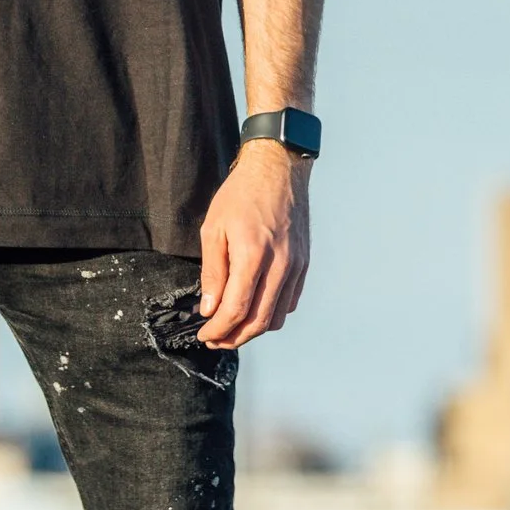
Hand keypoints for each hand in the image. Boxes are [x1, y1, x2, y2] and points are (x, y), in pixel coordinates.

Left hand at [196, 143, 310, 347]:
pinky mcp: (304, 264)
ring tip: (232, 329)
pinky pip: (289, 302)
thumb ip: (213, 272)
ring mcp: (296, 265)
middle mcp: (280, 264)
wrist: (278, 170)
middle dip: (234, 337)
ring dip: (253, 330)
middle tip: (215, 339)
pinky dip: (271, 314)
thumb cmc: (241, 195)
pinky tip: (254, 309)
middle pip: (259, 320)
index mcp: (254, 254)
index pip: (236, 309)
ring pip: (277, 316)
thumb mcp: (214, 229)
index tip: (204, 335)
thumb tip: (209, 309)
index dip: (218, 329)